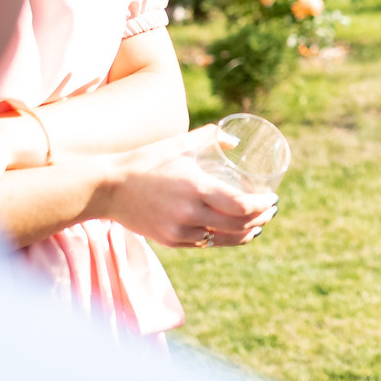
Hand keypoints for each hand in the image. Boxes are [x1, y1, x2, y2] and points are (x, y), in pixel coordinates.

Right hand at [95, 127, 277, 248]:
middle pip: (239, 225)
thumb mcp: (177, 144)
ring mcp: (180, 230)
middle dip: (260, 219)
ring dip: (245, 233)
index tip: (272, 199)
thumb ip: (208, 138)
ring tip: (257, 225)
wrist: (107, 188)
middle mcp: (191, 213)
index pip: (242, 206)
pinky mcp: (171, 240)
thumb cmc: (144, 161)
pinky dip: (222, 238)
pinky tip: (230, 233)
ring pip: (224, 239)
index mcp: (196, 187)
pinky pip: (205, 243)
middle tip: (270, 211)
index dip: (263, 206)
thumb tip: (233, 139)